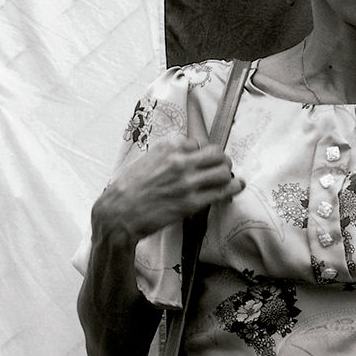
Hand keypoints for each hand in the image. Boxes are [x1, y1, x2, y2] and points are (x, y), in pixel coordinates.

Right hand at [95, 135, 244, 243]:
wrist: (118, 213)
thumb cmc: (127, 188)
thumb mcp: (146, 160)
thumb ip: (166, 155)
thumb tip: (184, 155)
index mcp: (168, 146)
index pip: (198, 143)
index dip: (202, 153)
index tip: (202, 160)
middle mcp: (180, 160)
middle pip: (216, 153)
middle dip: (221, 160)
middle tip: (221, 167)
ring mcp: (187, 181)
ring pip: (223, 171)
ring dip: (227, 174)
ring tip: (227, 179)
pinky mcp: (192, 202)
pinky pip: (222, 191)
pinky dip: (233, 188)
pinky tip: (237, 187)